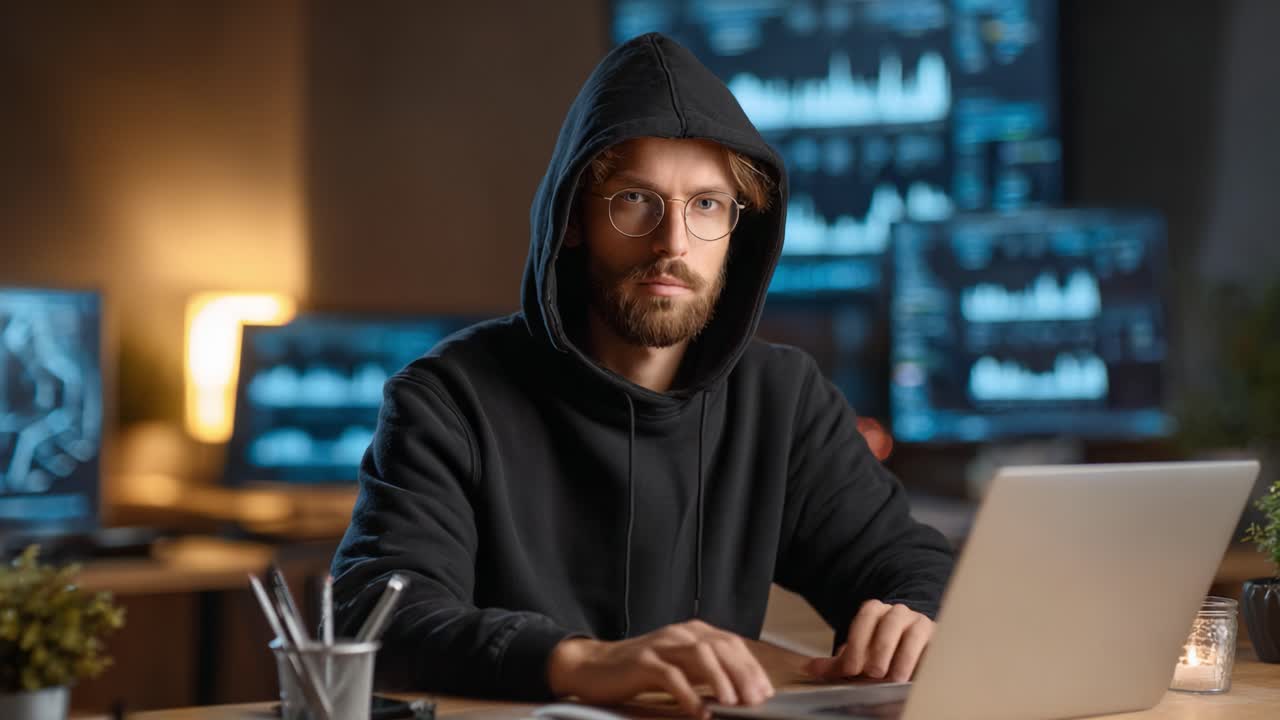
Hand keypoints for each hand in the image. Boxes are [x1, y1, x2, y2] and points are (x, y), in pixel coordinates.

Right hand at [547, 620, 774, 718]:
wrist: (593, 666)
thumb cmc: (640, 671)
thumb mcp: (679, 667)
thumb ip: (706, 674)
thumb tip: (740, 693)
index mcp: (692, 632)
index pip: (731, 644)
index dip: (752, 666)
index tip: (766, 691)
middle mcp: (679, 633)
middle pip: (720, 647)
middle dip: (743, 674)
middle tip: (755, 700)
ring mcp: (660, 645)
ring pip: (699, 654)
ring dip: (720, 679)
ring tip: (733, 703)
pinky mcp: (642, 661)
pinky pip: (670, 675)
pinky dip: (688, 694)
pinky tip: (699, 711)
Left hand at [803, 600, 933, 682]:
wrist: (912, 645)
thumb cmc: (880, 652)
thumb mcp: (859, 655)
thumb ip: (838, 662)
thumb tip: (810, 668)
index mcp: (875, 611)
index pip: (865, 618)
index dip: (857, 643)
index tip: (852, 669)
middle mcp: (898, 613)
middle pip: (889, 624)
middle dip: (880, 650)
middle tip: (874, 673)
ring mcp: (920, 623)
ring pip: (914, 633)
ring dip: (904, 657)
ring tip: (895, 677)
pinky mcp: (938, 639)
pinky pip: (934, 646)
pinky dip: (926, 661)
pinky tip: (918, 676)